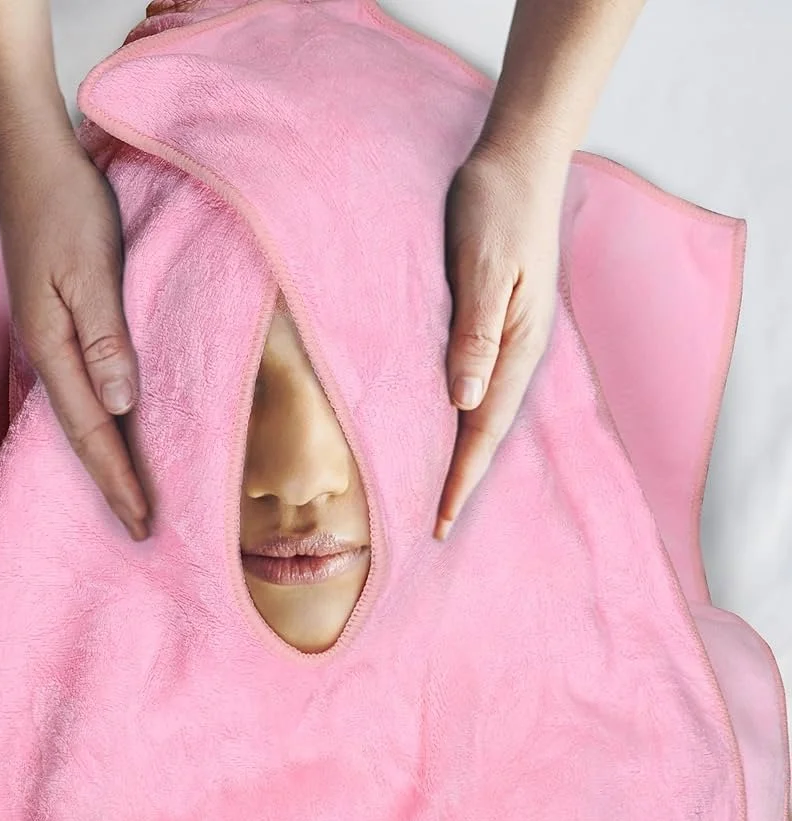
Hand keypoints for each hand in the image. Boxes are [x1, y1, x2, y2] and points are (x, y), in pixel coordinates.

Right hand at [0, 135, 149, 538]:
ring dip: (108, 463)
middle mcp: (50, 355)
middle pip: (83, 437)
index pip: (92, 433)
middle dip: (112, 486)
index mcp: (54, 349)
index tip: (144, 523)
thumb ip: (106, 338)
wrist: (35, 163)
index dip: (118, 480)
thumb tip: (123, 405)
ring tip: (131, 500)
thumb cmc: (66, 210)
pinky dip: (106, 427)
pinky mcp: (66, 327)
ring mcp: (54, 343)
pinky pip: (87, 393)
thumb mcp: (91, 271)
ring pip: (84, 419)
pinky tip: (120, 436)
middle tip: (141, 532)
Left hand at [436, 144, 567, 539]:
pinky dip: (458, 416)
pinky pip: (473, 383)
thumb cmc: (497, 208)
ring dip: (460, 453)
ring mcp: (507, 338)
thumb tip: (464, 402)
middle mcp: (516, 351)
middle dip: (461, 478)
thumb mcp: (484, 268)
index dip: (461, 476)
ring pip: (480, 411)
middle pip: (485, 430)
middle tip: (434, 527)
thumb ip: (476, 333)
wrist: (516, 162)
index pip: (484, 429)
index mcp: (518, 346)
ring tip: (436, 491)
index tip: (440, 522)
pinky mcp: (491, 322)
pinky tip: (442, 426)